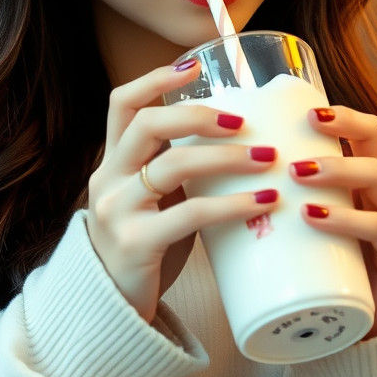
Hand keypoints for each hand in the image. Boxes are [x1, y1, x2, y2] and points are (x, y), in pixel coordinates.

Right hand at [86, 60, 279, 323]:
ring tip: (268, 158)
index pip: (122, 103)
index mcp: (112, 161)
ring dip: (227, 157)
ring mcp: (118, 211)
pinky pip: (190, 215)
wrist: (109, 311)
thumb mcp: (150, 199)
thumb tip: (242, 138)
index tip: (194, 65)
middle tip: (243, 122)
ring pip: (173, 166)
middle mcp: (108, 179)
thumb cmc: (144, 246)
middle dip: (199, 116)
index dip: (157, 79)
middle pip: (148, 125)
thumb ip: (176, 169)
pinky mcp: (137, 244)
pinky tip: (263, 200)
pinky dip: (232, 204)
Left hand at [294, 107, 376, 339]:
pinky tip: (316, 218)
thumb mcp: (301, 227)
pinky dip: (346, 220)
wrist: (357, 327)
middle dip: (340, 129)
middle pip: (373, 144)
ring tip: (297, 176)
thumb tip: (209, 176)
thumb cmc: (322, 269)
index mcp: (362, 181)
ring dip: (336, 171)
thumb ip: (272, 203)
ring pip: (376, 179)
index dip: (341, 115)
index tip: (306, 110)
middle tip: (301, 130)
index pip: (363, 132)